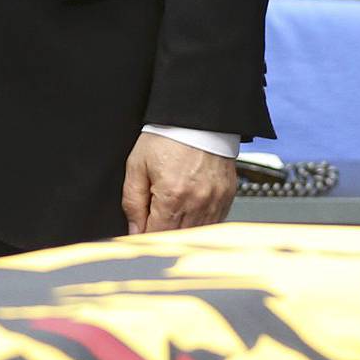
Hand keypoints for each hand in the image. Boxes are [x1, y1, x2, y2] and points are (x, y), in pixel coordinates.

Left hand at [122, 134, 238, 234]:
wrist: (198, 120)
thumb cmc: (168, 138)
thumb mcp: (137, 167)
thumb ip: (132, 203)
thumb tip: (135, 231)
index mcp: (173, 195)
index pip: (157, 235)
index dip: (145, 239)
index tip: (140, 237)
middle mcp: (198, 201)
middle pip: (178, 238)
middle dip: (163, 237)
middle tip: (152, 228)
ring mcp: (216, 199)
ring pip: (197, 233)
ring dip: (182, 232)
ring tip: (171, 219)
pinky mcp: (227, 196)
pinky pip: (214, 222)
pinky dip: (200, 224)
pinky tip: (190, 214)